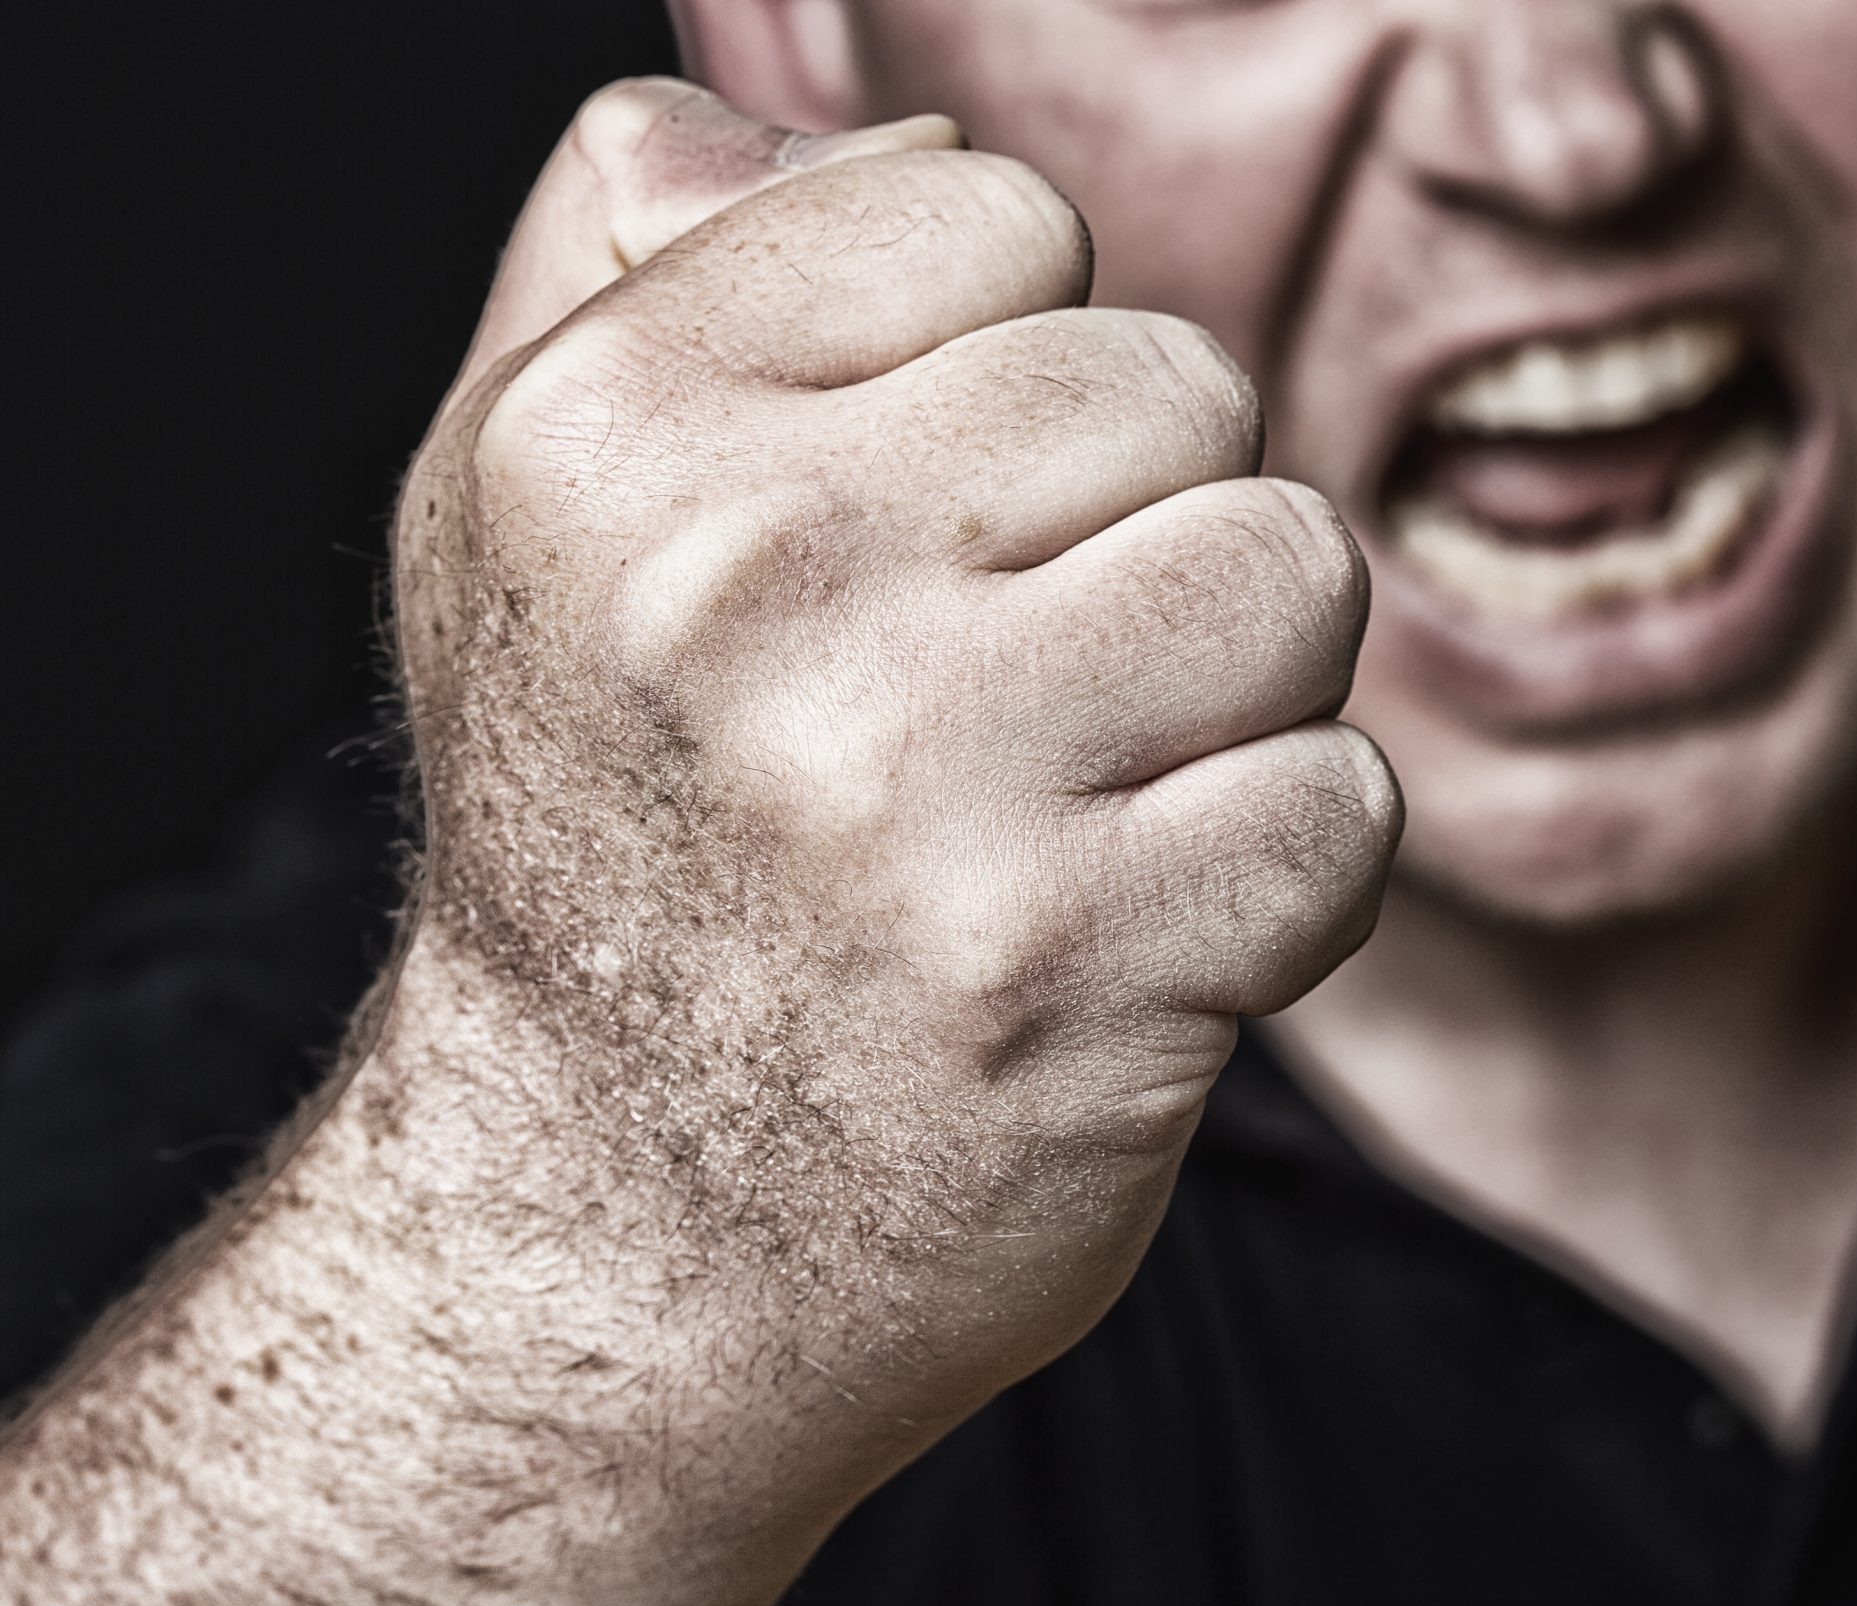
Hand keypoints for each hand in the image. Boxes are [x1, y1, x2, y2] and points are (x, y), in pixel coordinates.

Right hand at [0, 81, 1397, 1605]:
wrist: (604, 1238)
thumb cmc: (602, 855)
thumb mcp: (514, 523)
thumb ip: (634, 265)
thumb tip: (855, 117)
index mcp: (617, 430)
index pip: (995, 208)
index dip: (1013, 367)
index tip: (941, 522)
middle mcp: (752, 586)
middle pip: (1176, 383)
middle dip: (1139, 532)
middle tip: (1018, 693)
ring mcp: (918, 793)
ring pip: (1289, 569)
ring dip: (1234, 696)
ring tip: (1089, 802)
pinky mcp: (1080, 980)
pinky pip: (1341, 804)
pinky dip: (1280, 878)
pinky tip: (1140, 938)